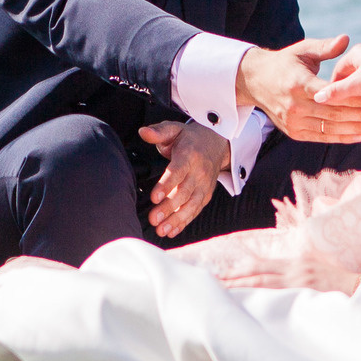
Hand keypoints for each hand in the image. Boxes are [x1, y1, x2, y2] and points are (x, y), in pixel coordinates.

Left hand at [139, 120, 226, 238]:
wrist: (217, 144)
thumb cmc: (189, 138)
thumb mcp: (174, 129)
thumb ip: (158, 131)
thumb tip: (143, 132)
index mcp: (189, 155)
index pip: (178, 171)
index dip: (167, 185)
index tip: (154, 197)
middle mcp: (199, 172)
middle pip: (184, 192)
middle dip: (169, 207)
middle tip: (153, 219)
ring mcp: (204, 186)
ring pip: (191, 205)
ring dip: (176, 219)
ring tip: (161, 230)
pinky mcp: (205, 195)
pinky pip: (195, 211)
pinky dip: (184, 222)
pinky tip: (171, 231)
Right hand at [236, 35, 360, 142]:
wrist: (255, 81)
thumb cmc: (284, 63)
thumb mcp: (302, 51)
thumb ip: (325, 48)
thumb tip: (345, 39)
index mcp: (298, 83)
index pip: (331, 94)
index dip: (354, 97)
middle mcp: (294, 105)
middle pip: (334, 114)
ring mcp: (293, 121)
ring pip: (330, 128)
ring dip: (357, 128)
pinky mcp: (294, 132)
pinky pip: (322, 137)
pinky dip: (342, 137)